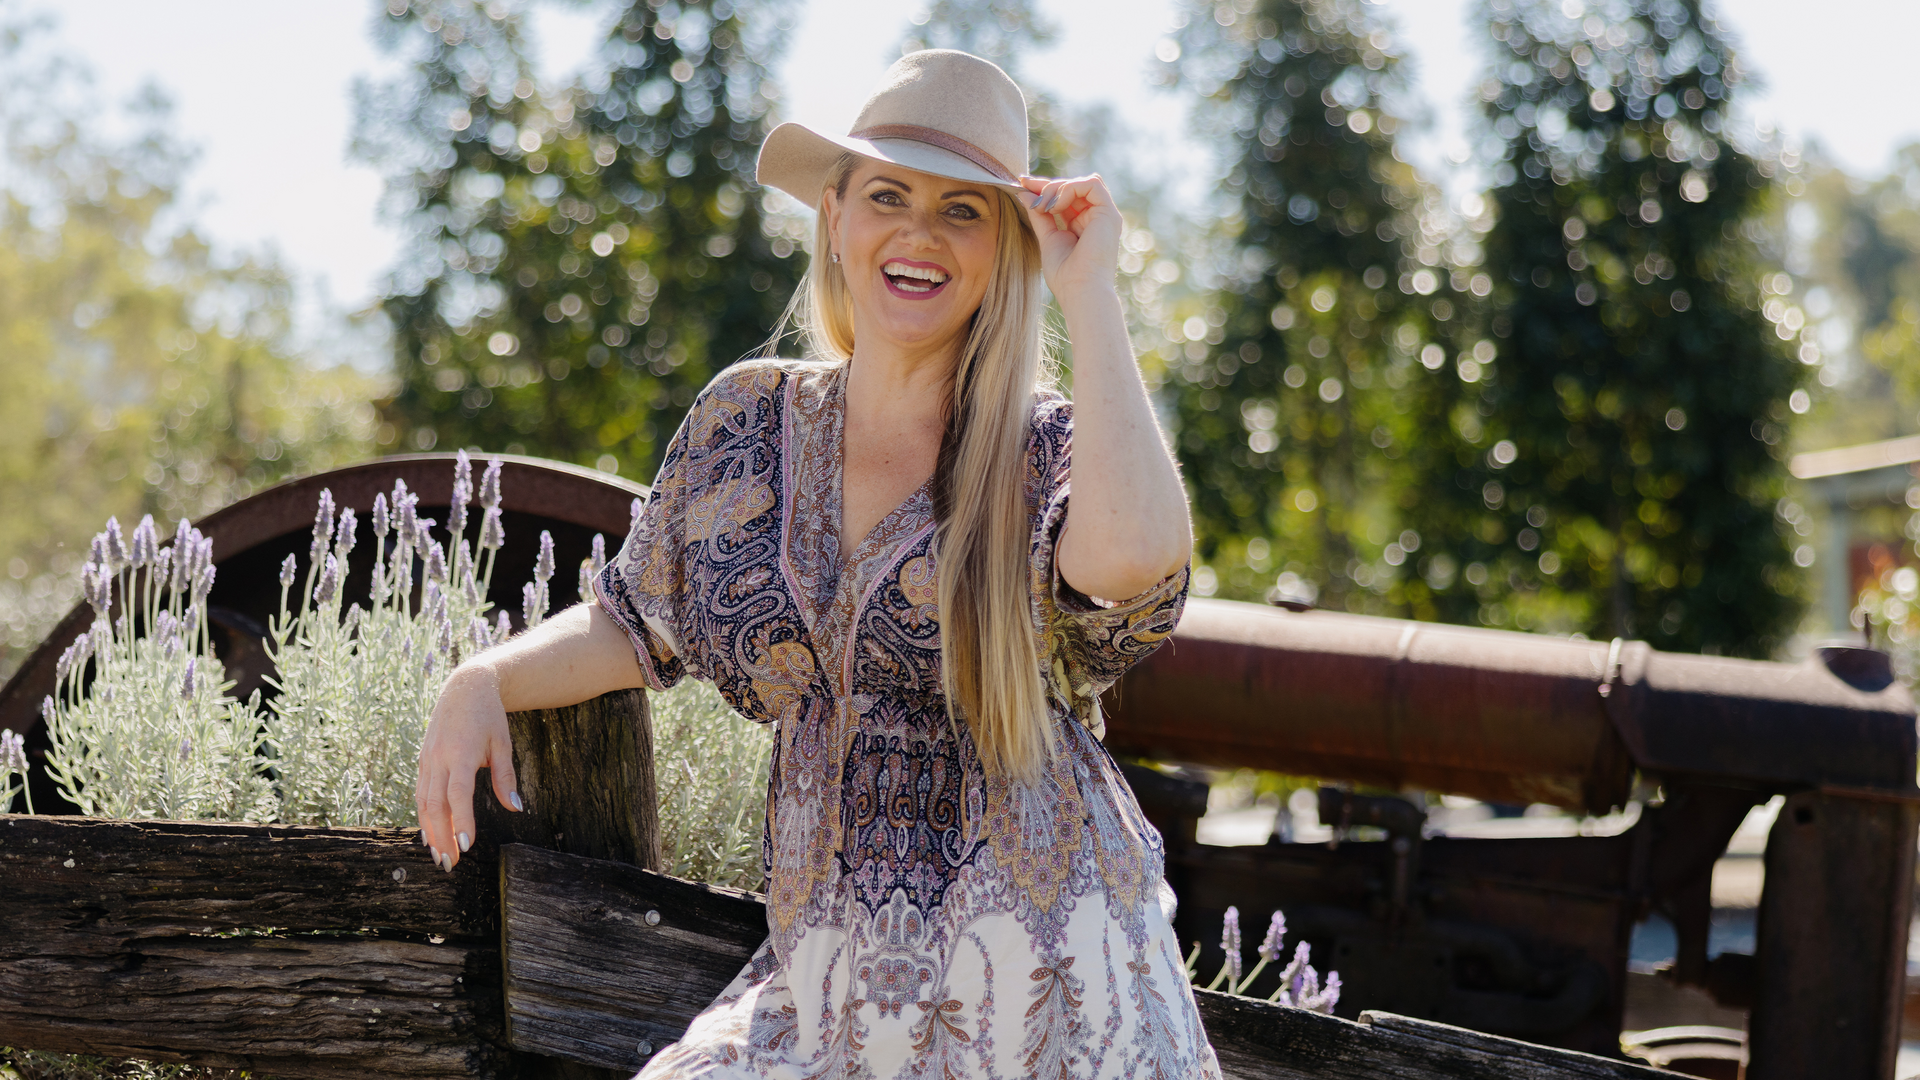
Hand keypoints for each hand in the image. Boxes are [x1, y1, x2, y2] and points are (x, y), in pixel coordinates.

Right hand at [415, 662, 521, 871]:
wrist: (464, 687)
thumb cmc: (489, 716)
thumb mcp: (503, 744)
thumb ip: (506, 777)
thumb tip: (516, 808)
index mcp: (460, 754)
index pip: (457, 794)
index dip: (460, 820)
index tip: (466, 845)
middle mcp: (438, 759)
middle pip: (434, 805)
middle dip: (441, 837)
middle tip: (450, 864)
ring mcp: (427, 760)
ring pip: (423, 802)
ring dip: (430, 831)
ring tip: (440, 856)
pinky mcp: (423, 760)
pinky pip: (420, 793)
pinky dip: (423, 815)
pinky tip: (429, 834)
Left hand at [1019, 173, 1122, 306]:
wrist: (1081, 291)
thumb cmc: (1065, 275)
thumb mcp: (1047, 238)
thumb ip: (1039, 215)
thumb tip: (1025, 193)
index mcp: (1083, 224)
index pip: (1065, 196)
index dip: (1044, 188)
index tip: (1022, 184)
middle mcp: (1096, 218)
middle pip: (1072, 186)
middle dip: (1047, 186)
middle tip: (1028, 195)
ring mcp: (1105, 215)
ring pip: (1081, 183)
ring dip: (1057, 188)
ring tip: (1044, 207)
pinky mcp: (1110, 213)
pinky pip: (1091, 184)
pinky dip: (1069, 190)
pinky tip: (1055, 207)